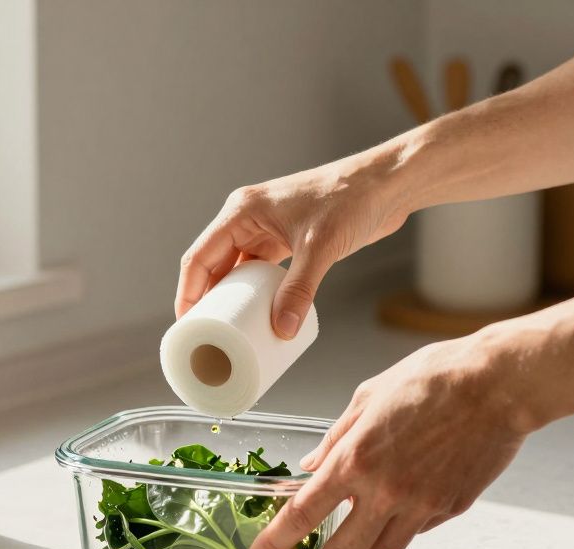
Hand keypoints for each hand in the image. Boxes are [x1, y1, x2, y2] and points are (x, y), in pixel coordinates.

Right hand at [176, 151, 408, 338]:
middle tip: (205, 337)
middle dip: (207, 301)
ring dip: (232, 299)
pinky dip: (256, 295)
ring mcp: (266, 230)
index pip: (199, 257)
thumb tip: (283, 330)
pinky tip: (258, 316)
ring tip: (229, 333)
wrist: (386, 185)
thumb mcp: (321, 247)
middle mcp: (247, 219)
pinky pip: (260, 273)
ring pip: (236, 271)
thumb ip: (300, 289)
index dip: (188, 294)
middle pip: (213, 266)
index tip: (187, 326)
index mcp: (242, 211)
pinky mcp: (286, 241)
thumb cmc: (351, 199)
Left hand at [247, 331, 538, 548]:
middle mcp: (386, 490)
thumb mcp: (368, 396)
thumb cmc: (434, 379)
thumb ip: (336, 436)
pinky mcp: (450, 508)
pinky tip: (389, 523)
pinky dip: (396, 532)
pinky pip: (416, 531)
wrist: (497, 385)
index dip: (277, 540)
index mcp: (357, 459)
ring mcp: (421, 504)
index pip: (304, 512)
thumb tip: (312, 465)